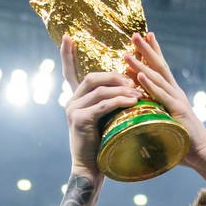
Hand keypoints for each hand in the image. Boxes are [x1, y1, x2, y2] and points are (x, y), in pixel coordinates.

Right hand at [61, 35, 143, 174]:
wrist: (92, 169)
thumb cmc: (104, 145)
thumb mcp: (106, 118)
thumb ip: (110, 101)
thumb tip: (130, 85)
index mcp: (76, 99)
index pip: (69, 72)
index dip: (67, 55)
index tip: (68, 36)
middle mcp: (71, 102)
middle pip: (93, 77)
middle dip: (115, 76)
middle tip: (134, 81)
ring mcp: (73, 110)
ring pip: (100, 89)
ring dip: (122, 89)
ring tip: (138, 94)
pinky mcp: (80, 120)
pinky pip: (103, 104)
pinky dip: (120, 101)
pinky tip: (132, 102)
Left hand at [124, 31, 205, 166]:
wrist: (204, 155)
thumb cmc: (185, 145)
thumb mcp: (166, 125)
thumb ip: (155, 116)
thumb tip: (139, 116)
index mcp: (173, 95)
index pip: (161, 69)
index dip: (153, 52)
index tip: (145, 37)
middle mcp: (176, 93)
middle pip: (159, 66)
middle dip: (147, 49)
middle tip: (134, 34)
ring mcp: (177, 101)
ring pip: (157, 78)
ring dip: (142, 64)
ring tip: (128, 51)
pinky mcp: (177, 111)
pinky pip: (161, 96)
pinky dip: (150, 85)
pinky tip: (139, 75)